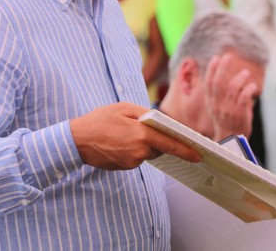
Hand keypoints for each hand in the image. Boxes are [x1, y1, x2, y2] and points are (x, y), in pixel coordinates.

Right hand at [70, 102, 199, 169]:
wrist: (76, 141)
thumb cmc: (100, 120)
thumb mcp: (124, 108)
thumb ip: (146, 114)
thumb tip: (161, 122)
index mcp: (142, 135)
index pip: (171, 145)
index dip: (187, 150)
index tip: (199, 155)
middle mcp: (139, 151)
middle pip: (160, 148)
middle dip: (158, 139)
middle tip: (145, 128)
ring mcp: (131, 162)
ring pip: (147, 153)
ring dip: (144, 143)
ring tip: (125, 132)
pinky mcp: (124, 167)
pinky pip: (136, 157)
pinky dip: (134, 149)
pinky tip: (120, 141)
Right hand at [203, 53, 259, 139]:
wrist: (231, 141)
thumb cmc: (226, 121)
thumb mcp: (218, 107)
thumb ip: (220, 93)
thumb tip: (225, 74)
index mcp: (211, 103)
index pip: (208, 83)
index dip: (211, 70)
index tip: (216, 57)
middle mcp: (217, 105)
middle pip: (218, 83)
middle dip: (222, 68)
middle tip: (228, 56)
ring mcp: (228, 110)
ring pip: (232, 89)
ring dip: (240, 77)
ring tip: (246, 72)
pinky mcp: (239, 115)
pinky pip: (243, 98)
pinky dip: (248, 89)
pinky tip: (253, 85)